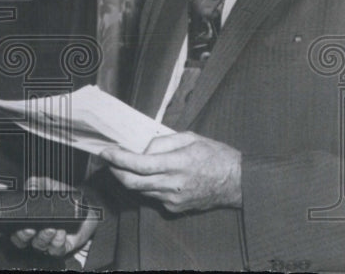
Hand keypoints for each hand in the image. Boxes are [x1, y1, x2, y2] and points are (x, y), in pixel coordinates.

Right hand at [5, 177, 97, 257]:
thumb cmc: (65, 197)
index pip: (10, 227)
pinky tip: (60, 232)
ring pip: (38, 245)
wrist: (86, 208)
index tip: (2, 229)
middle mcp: (35, 232)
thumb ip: (37, 183)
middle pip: (20, 240)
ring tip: (52, 227)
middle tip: (31, 228)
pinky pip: (55, 250)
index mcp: (28, 218)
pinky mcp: (60, 247)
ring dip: (44, 237)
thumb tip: (28, 186)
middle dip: (23, 235)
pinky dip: (56, 242)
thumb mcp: (50, 185)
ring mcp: (47, 241)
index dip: (2, 230)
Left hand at [99, 131, 241, 212]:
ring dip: (127, 178)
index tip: (106, 152)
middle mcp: (173, 184)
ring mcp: (173, 199)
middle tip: (108, 160)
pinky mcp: (175, 208)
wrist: (238, 183)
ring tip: (124, 165)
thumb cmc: (215, 155)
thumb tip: (143, 150)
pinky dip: (144, 185)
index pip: (139, 164)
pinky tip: (147, 175)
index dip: (118, 159)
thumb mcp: (190, 137)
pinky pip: (152, 196)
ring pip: (140, 191)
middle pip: (132, 182)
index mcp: (178, 164)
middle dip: (115, 171)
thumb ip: (162, 142)